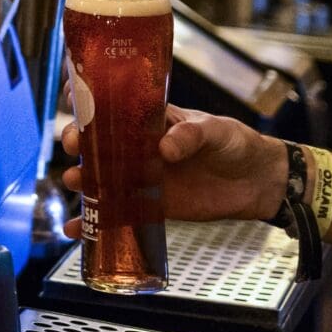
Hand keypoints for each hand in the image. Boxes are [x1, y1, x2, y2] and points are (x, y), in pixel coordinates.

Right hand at [57, 103, 285, 232]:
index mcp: (153, 120)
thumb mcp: (216, 131)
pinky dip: (96, 222)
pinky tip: (77, 230)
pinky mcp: (152, 206)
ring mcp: (144, 177)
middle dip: (79, 142)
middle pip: (99, 143)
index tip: (73, 100)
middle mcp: (141, 148)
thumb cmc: (237, 144)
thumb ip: (191, 135)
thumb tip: (165, 149)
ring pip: (102, 177)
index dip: (90, 102)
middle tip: (74, 147)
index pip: (115, 106)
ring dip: (81, 179)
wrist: (258, 182)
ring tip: (73, 182)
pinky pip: (119, 212)